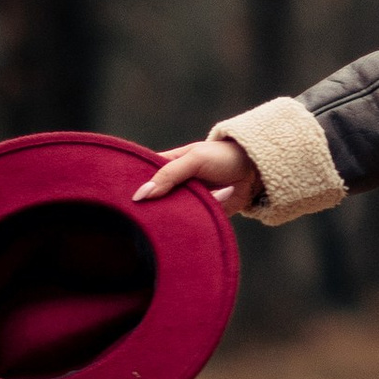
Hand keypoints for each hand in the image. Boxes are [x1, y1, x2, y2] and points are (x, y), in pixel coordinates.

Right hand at [135, 135, 261, 218]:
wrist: (256, 171)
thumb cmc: (224, 157)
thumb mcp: (195, 159)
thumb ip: (169, 174)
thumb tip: (141, 193)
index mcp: (167, 166)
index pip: (143, 178)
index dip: (133, 188)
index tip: (122, 202)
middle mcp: (174, 185)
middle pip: (155, 201)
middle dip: (151, 209)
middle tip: (143, 218)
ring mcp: (187, 201)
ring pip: (171, 214)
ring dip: (174, 217)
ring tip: (177, 216)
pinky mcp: (201, 214)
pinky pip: (191, 222)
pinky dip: (193, 221)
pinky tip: (198, 214)